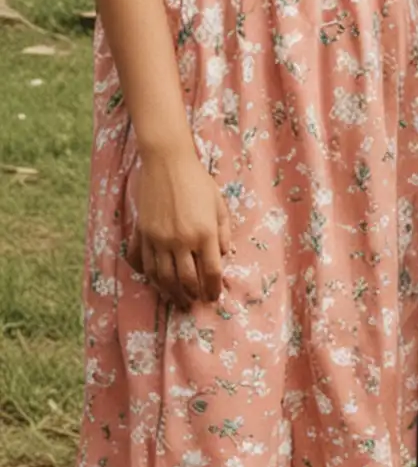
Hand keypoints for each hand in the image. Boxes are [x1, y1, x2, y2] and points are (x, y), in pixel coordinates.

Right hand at [128, 142, 232, 308]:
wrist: (167, 163)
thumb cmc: (198, 181)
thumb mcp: (219, 205)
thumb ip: (223, 232)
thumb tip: (224, 256)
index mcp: (204, 233)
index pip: (210, 272)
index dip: (213, 289)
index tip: (213, 297)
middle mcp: (181, 240)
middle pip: (186, 280)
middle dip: (192, 296)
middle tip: (195, 303)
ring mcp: (158, 238)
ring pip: (162, 277)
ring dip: (171, 292)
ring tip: (177, 300)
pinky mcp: (142, 233)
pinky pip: (143, 262)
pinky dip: (149, 275)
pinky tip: (155, 281)